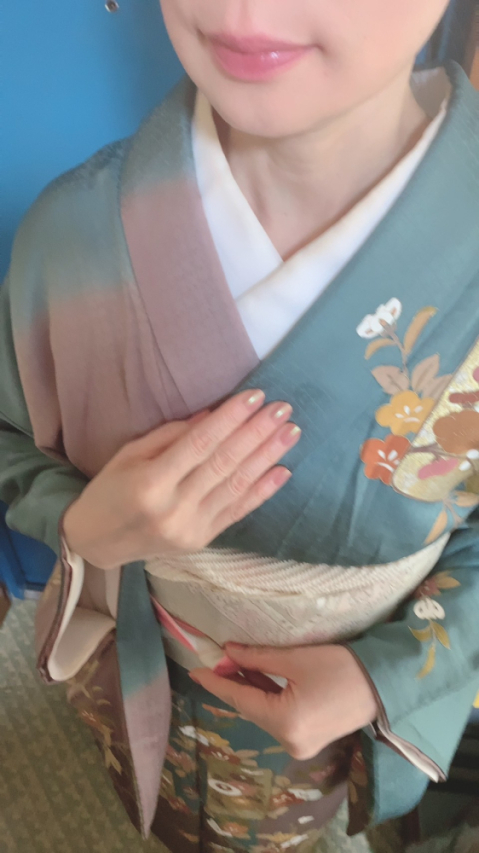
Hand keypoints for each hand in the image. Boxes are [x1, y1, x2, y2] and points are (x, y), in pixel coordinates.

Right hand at [63, 390, 299, 568]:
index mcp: (150, 483)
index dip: (230, 419)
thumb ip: (171, 435)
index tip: (255, 396)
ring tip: (291, 432)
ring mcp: (191, 528)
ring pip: (237, 486)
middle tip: (283, 409)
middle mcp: (174, 508)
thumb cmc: (110, 489)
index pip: (200, 444)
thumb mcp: (130, 454)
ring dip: (267, 457)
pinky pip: (238, 512)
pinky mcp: (203, 540)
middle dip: (257, 433)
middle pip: (224, 464)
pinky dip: (263, 491)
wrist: (98, 542)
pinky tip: (283, 471)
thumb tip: (214, 414)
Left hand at [191, 644, 377, 759]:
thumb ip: (258, 658)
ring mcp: (300, 744)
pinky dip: (266, 698)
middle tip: (216, 659)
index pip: (239, 700)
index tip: (195, 670)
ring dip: (249, 690)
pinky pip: (278, 717)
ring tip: (232, 664)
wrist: (385, 684)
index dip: (216, 682)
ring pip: (264, 713)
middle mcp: (289, 741)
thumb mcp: (296, 658)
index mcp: (284, 723)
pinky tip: (255, 679)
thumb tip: (228, 652)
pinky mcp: (310, 738)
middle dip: (233, 683)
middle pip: (251, 709)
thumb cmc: (342, 667)